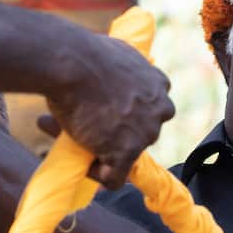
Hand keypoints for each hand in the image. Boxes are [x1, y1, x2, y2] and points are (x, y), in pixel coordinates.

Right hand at [37, 35, 174, 188]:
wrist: (72, 62)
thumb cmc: (82, 54)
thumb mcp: (112, 54)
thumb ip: (117, 73)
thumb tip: (99, 88)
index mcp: (157, 83)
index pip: (151, 107)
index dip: (127, 114)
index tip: (104, 113)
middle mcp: (160, 108)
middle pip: (140, 131)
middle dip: (112, 131)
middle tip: (82, 126)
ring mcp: (147, 131)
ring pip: (128, 153)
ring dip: (102, 151)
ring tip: (72, 140)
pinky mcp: (128, 150)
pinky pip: (116, 177)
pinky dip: (100, 176)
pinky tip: (81, 165)